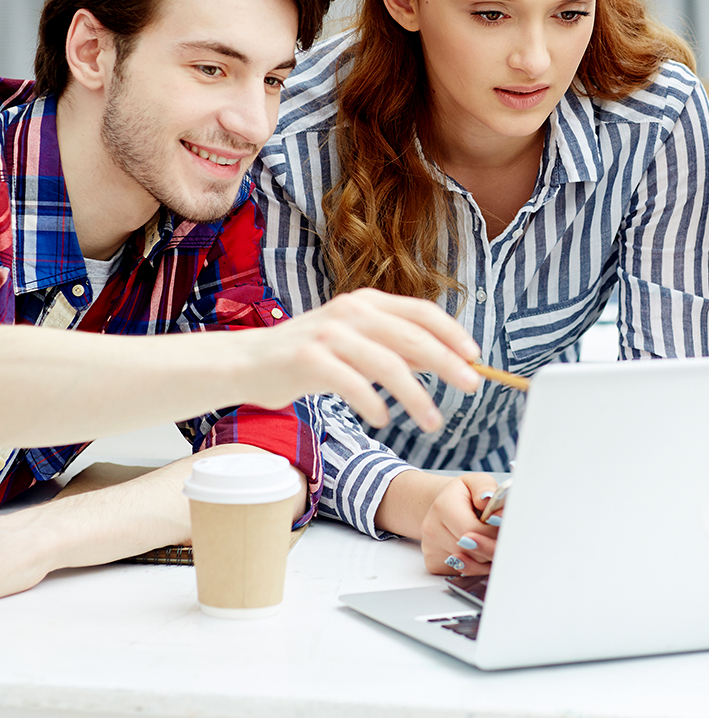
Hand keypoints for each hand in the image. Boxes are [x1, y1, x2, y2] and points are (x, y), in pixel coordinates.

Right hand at [242, 288, 480, 432]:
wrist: (249, 361)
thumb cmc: (308, 355)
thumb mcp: (355, 342)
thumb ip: (392, 347)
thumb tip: (439, 361)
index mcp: (366, 302)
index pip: (422, 312)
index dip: (452, 333)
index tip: (475, 357)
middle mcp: (350, 311)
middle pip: (412, 337)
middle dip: (448, 363)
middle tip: (471, 387)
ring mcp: (329, 333)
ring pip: (389, 364)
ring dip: (417, 396)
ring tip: (432, 421)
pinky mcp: (309, 358)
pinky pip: (353, 384)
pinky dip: (374, 405)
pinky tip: (383, 419)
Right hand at [420, 473, 501, 575]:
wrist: (442, 506)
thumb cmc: (462, 495)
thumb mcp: (475, 482)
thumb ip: (485, 487)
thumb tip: (488, 499)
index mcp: (442, 506)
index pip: (474, 530)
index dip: (494, 531)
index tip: (503, 525)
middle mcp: (431, 529)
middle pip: (473, 551)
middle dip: (492, 546)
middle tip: (500, 535)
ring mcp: (430, 549)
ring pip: (471, 565)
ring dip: (486, 557)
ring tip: (488, 540)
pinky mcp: (433, 564)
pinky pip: (463, 573)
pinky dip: (475, 566)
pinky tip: (476, 551)